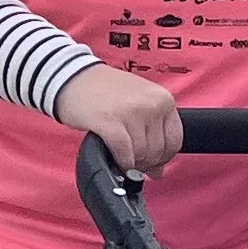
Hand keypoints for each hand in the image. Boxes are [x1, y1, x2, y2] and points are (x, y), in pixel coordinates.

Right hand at [55, 64, 182, 174]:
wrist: (72, 76)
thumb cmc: (105, 91)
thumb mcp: (138, 105)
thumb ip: (152, 134)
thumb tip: (159, 172)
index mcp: (163, 99)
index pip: (175, 141)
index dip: (163, 158)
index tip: (150, 161)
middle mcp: (151, 104)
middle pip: (158, 151)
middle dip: (144, 162)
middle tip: (131, 159)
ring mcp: (131, 112)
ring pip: (141, 155)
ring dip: (131, 163)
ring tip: (120, 155)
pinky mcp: (110, 122)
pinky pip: (124, 154)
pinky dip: (121, 163)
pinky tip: (114, 159)